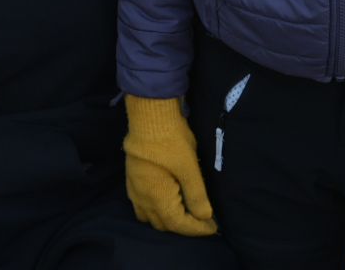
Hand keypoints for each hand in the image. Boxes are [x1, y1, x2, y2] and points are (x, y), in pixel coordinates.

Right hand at [122, 95, 216, 236]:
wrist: (149, 116)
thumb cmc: (172, 141)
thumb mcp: (190, 168)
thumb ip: (197, 196)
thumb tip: (204, 216)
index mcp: (157, 198)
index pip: (179, 224)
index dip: (197, 229)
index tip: (213, 227)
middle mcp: (142, 199)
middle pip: (164, 224)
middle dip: (184, 225)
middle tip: (202, 218)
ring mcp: (134, 189)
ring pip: (150, 217)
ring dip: (167, 219)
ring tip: (184, 211)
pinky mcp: (132, 179)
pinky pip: (141, 206)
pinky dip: (155, 209)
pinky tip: (165, 199)